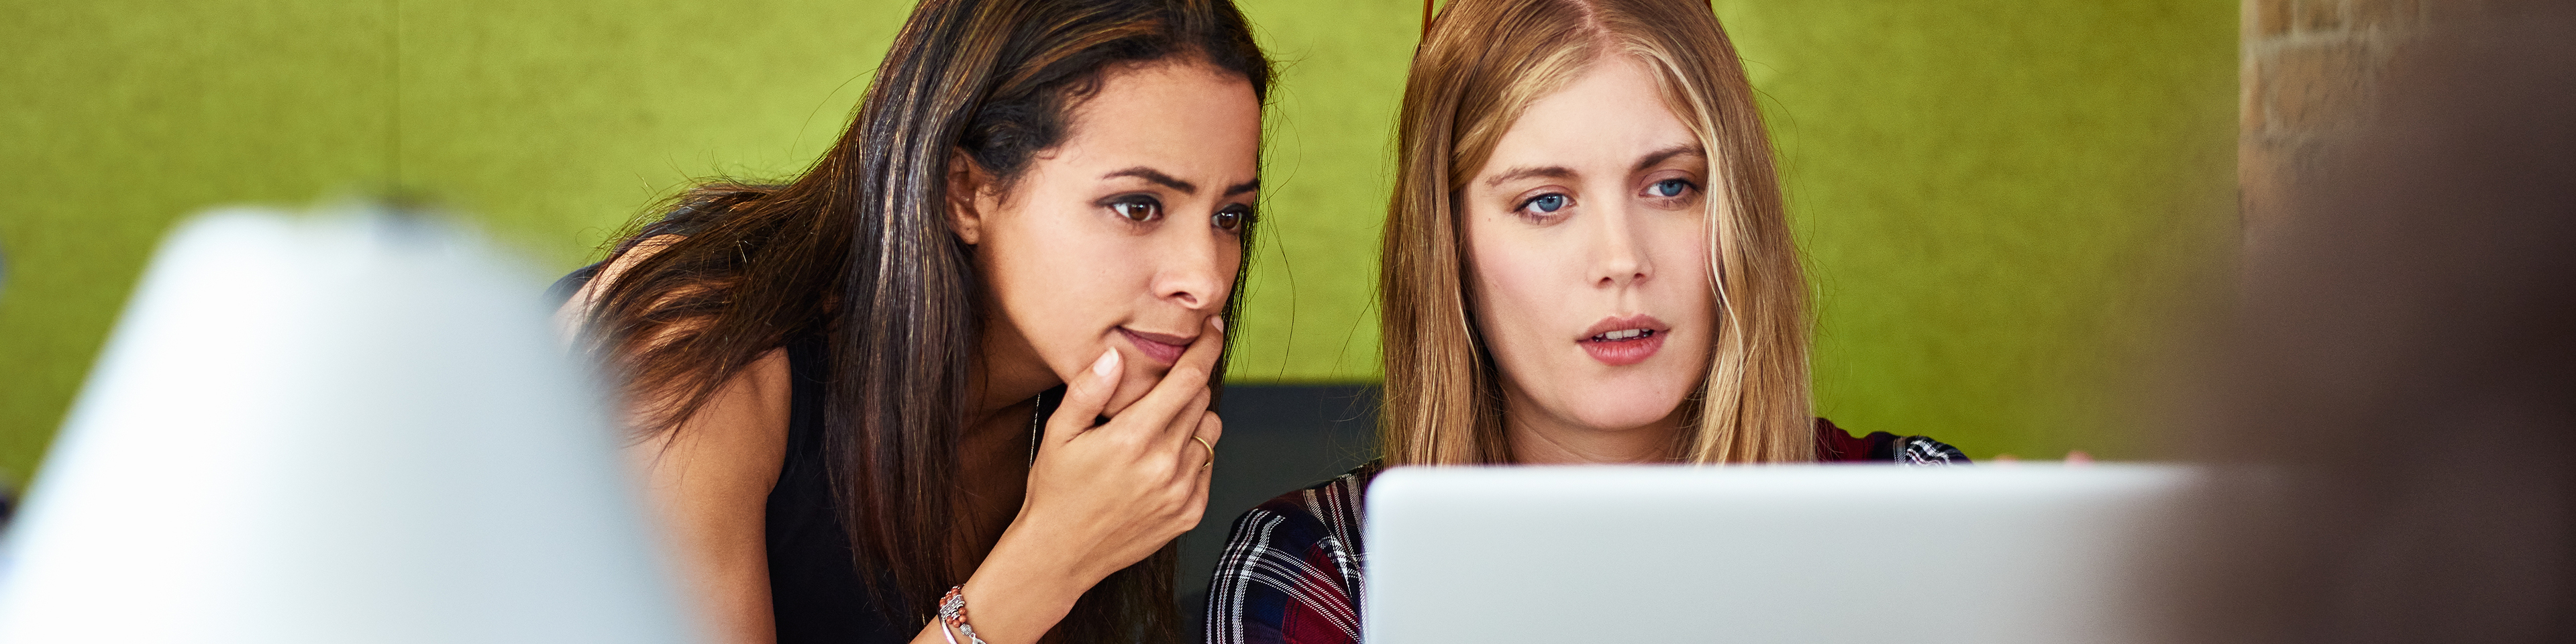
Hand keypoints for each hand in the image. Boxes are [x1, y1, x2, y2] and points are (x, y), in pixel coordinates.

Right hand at [928, 318, 1225, 643]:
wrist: (1060, 554)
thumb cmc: (1056, 491)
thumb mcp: (1059, 434)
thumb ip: (1088, 391)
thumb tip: (1114, 355)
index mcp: (1133, 438)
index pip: (1188, 380)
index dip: (1205, 348)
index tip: (1212, 329)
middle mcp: (1164, 465)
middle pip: (1201, 400)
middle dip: (1191, 382)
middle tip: (1167, 383)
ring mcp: (1181, 492)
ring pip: (1210, 433)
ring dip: (1194, 419)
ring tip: (1159, 427)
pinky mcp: (1190, 513)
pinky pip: (1208, 466)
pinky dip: (1193, 454)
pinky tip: (1161, 460)